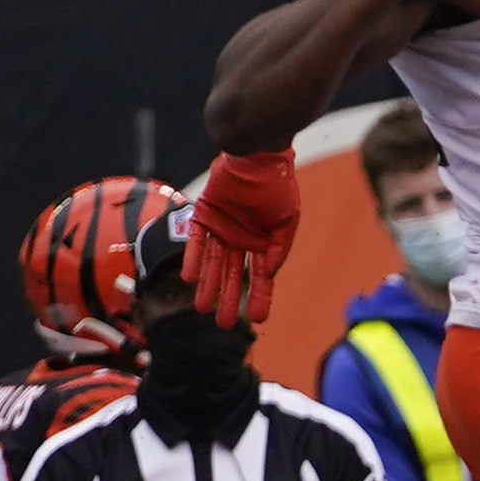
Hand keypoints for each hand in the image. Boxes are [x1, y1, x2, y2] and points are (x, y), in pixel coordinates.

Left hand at [184, 148, 297, 328]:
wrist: (257, 156)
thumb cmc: (277, 185)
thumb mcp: (288, 219)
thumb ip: (280, 248)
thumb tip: (271, 272)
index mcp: (263, 243)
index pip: (261, 278)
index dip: (260, 298)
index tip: (259, 320)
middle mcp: (240, 240)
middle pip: (233, 277)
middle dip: (230, 300)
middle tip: (225, 325)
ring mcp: (221, 229)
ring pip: (213, 264)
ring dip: (209, 286)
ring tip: (203, 309)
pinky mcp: (204, 215)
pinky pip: (197, 242)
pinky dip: (194, 259)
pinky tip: (191, 279)